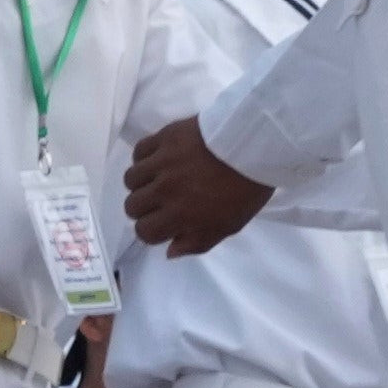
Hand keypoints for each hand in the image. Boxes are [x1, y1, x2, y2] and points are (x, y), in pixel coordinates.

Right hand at [123, 123, 271, 254]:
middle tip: (159, 201)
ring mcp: (162, 162)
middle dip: (144, 209)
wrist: (255, 146)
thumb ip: (197, 242)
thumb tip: (169, 251)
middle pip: (132, 206)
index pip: (144, 231)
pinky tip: (158, 159)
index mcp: (179, 215)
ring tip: (157, 179)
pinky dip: (144, 158)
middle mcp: (164, 190)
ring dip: (142, 183)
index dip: (151, 231)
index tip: (162, 223)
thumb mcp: (228, 226)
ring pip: (131, 178)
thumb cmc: (246, 190)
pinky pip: (139, 151)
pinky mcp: (164, 137)